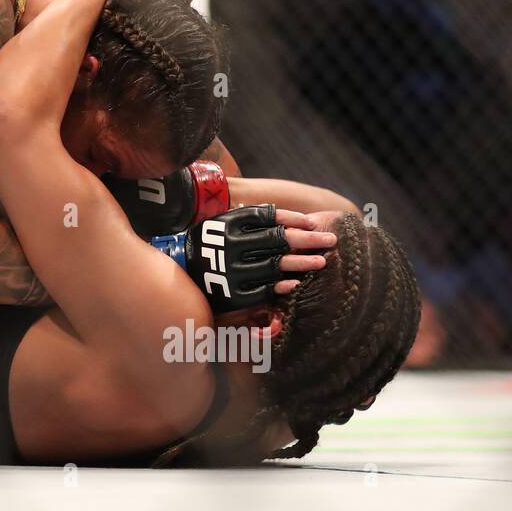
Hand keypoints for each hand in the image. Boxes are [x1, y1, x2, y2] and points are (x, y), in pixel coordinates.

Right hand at [184, 205, 335, 310]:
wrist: (180, 271)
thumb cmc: (210, 242)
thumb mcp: (222, 223)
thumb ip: (252, 218)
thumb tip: (295, 220)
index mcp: (228, 223)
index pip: (268, 217)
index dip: (293, 219)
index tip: (313, 221)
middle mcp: (230, 244)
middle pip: (278, 240)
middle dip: (308, 239)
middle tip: (330, 240)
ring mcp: (232, 270)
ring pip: (276, 265)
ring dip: (302, 263)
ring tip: (322, 261)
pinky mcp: (233, 293)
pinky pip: (265, 290)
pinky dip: (282, 286)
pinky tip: (296, 283)